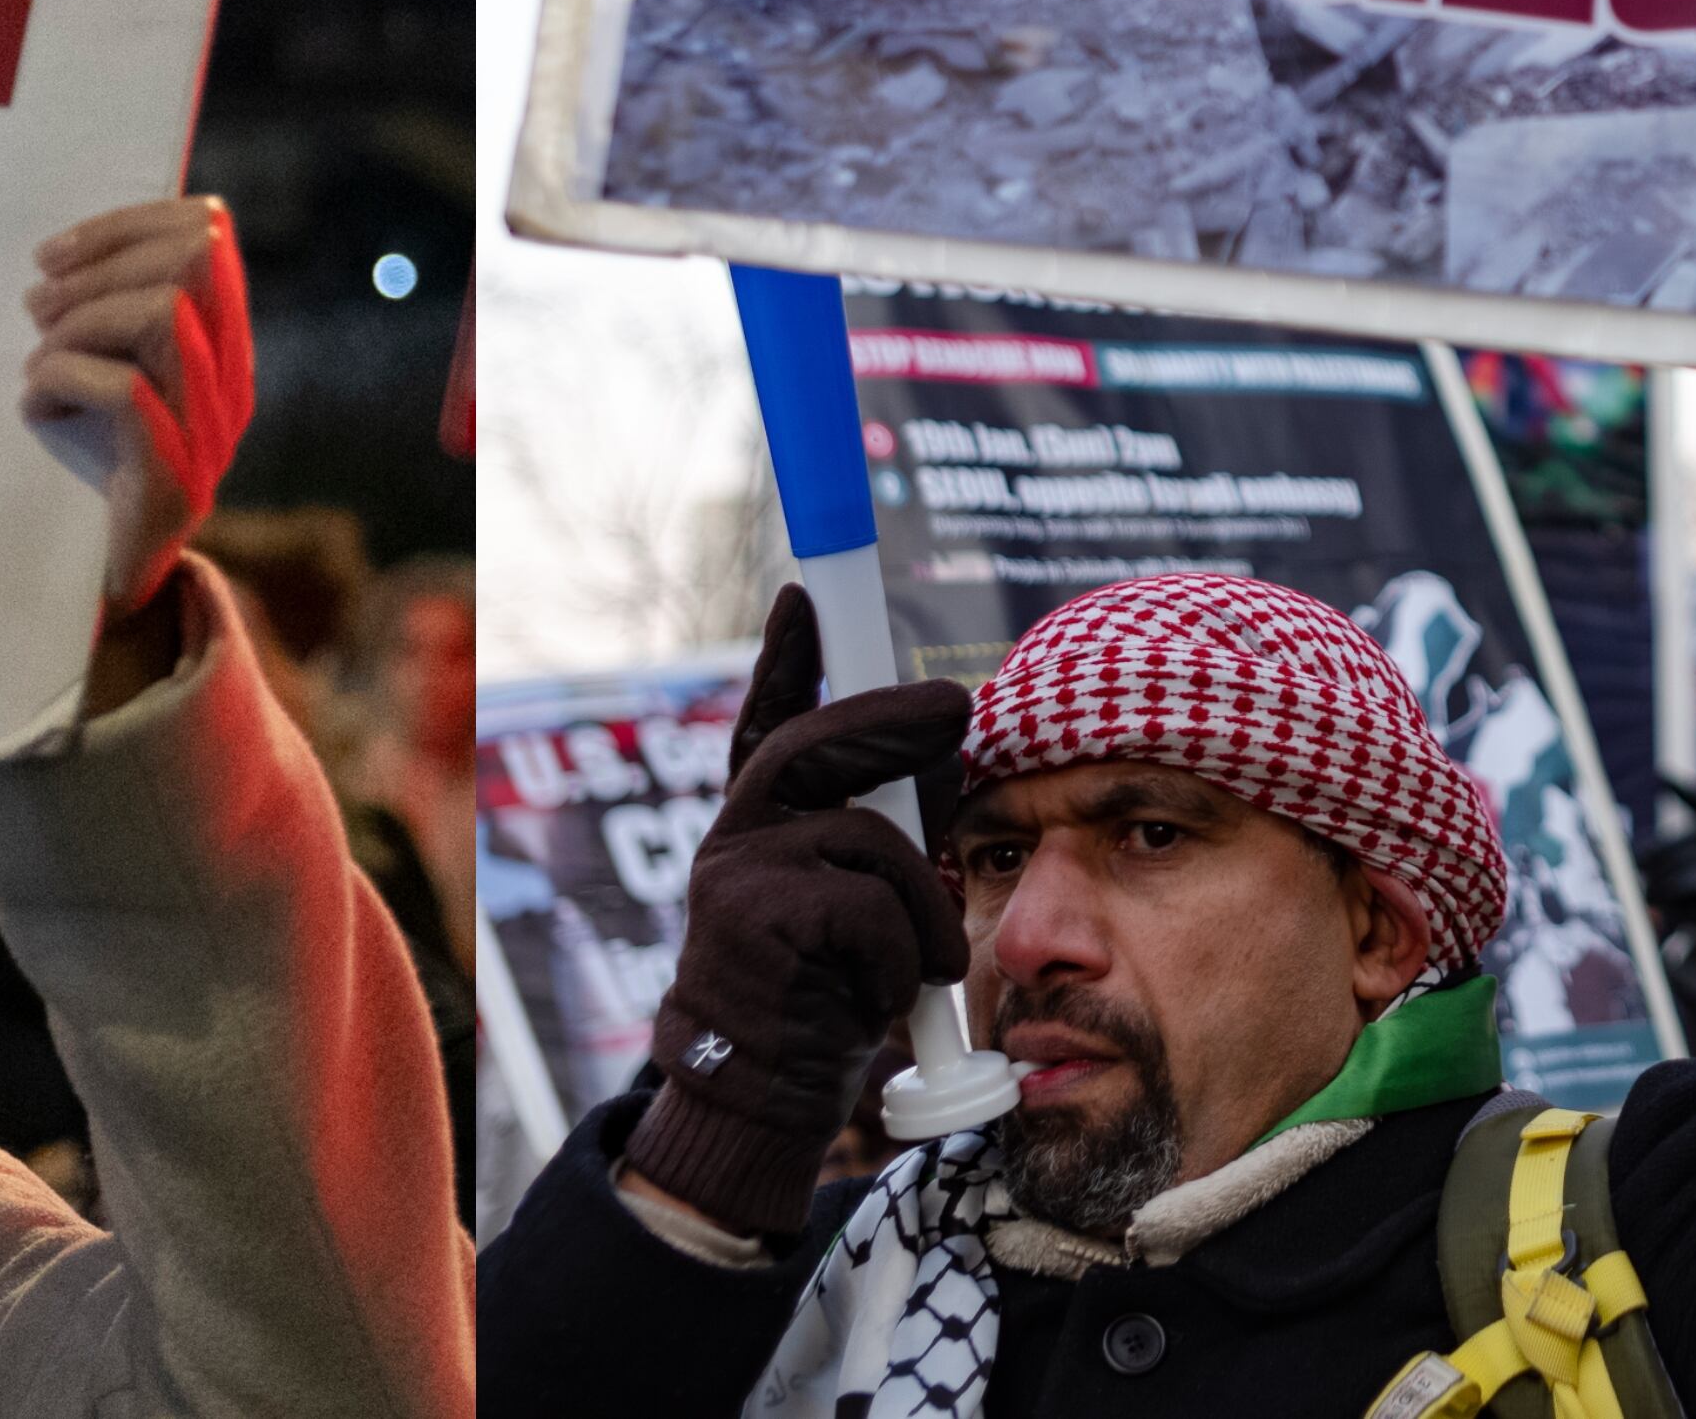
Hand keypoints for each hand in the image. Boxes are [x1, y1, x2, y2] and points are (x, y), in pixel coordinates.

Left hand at [23, 198, 253, 623]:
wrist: (108, 584)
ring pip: (163, 315)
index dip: (127, 223)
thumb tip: (60, 256)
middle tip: (37, 307)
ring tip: (38, 358)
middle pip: (192, 262)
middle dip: (99, 269)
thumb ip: (108, 307)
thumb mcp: (105, 366)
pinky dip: (64, 379)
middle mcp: (230, 379)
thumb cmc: (93, 462)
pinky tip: (35, 402)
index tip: (54, 255)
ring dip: (79, 324)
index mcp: (222, 340)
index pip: (207, 232)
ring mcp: (208, 430)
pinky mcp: (171, 479)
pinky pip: (127, 393)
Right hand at [620, 626, 970, 1238]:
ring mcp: (737, 870)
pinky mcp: (753, 917)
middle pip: (819, 745)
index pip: (772, 724)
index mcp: (762, 826)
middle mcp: (737, 834)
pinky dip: (896, 958)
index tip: (803, 597)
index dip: (788, 660)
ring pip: (870, 844)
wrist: (762, 1099)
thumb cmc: (823, 1001)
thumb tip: (945, 747)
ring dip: (920, 911)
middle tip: (958, 706)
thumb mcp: (859, 905)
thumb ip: (883, 833)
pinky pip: (868, 908)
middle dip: (890, 719)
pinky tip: (873, 1000)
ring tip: (913, 969)